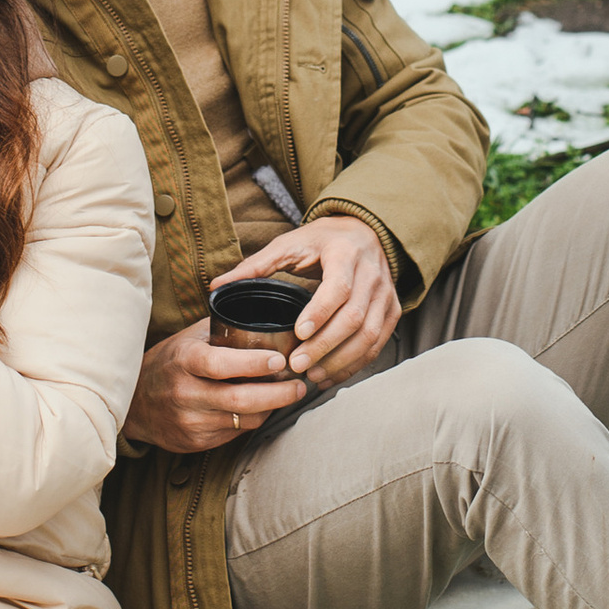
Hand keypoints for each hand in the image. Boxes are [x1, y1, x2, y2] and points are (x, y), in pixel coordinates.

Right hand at [123, 320, 309, 457]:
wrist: (135, 401)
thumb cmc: (171, 361)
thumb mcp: (189, 339)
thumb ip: (223, 329)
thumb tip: (268, 317)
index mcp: (184, 361)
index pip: (221, 364)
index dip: (254, 364)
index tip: (280, 360)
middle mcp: (185, 393)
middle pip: (240, 399)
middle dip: (278, 394)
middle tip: (300, 385)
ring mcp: (189, 421)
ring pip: (244, 419)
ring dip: (272, 407)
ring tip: (290, 394)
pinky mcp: (194, 442)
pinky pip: (235, 432)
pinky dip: (254, 419)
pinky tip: (264, 407)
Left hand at [230, 216, 398, 388]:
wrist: (363, 233)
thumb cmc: (321, 241)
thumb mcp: (289, 245)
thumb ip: (256, 266)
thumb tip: (217, 286)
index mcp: (345, 253)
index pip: (338, 287)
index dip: (320, 313)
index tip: (297, 333)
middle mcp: (372, 274)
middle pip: (354, 317)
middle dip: (325, 346)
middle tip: (296, 365)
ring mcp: (385, 294)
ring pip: (369, 335)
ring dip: (341, 360)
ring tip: (311, 376)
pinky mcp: (392, 311)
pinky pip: (377, 344)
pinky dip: (354, 364)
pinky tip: (330, 376)